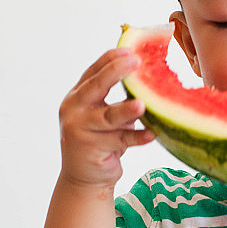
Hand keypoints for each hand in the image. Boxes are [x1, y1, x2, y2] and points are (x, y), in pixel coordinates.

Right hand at [57, 48, 154, 188]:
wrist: (84, 178)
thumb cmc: (99, 140)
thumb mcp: (103, 116)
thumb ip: (116, 99)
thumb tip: (145, 77)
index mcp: (77, 97)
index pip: (92, 72)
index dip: (110, 59)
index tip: (130, 49)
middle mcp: (74, 110)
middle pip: (96, 87)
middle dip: (115, 73)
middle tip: (136, 61)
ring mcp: (80, 131)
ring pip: (108, 117)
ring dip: (126, 110)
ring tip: (142, 105)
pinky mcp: (92, 150)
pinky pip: (120, 141)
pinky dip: (137, 138)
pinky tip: (152, 134)